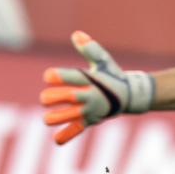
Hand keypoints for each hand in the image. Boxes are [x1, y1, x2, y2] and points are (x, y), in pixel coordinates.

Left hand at [40, 31, 155, 144]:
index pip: (72, 77)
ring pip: (70, 116)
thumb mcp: (103, 60)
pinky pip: (77, 130)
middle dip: (52, 97)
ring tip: (48, 117)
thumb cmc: (111, 75)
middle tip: (45, 98)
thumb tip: (76, 34)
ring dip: (55, 118)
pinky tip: (56, 139)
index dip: (57, 76)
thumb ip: (89, 48)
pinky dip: (67, 136)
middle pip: (67, 97)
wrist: (129, 96)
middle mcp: (89, 96)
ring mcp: (89, 110)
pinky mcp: (89, 121)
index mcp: (90, 80)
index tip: (48, 76)